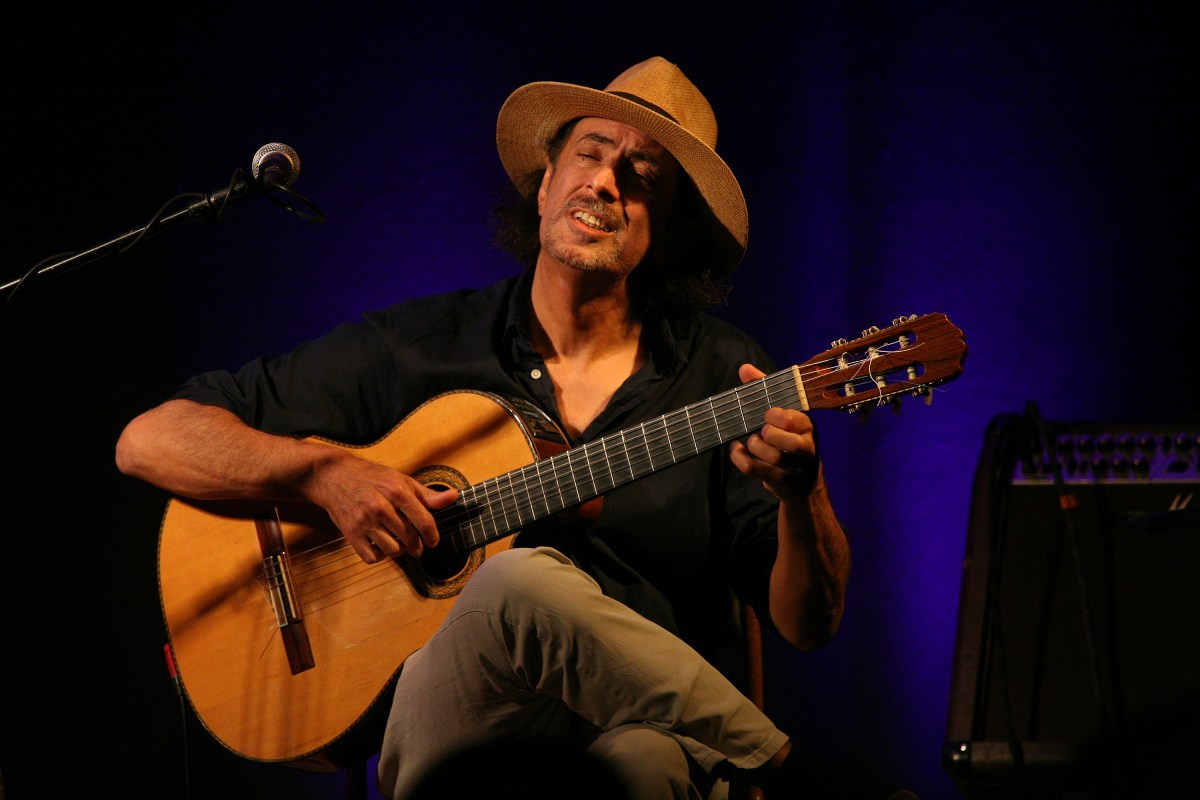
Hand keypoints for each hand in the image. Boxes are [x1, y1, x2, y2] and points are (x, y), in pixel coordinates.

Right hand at [306, 450, 458, 563]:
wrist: (334, 476)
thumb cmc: (371, 477)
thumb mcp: (401, 479)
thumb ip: (426, 494)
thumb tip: (453, 497)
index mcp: (397, 491)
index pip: (424, 521)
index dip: (433, 536)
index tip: (433, 541)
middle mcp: (381, 507)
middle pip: (409, 538)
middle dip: (417, 546)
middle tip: (417, 546)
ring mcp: (364, 521)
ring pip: (392, 550)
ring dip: (399, 551)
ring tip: (399, 544)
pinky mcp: (351, 533)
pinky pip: (372, 557)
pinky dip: (380, 555)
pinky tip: (381, 545)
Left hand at [728, 363, 818, 501]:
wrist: (803, 485)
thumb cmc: (789, 442)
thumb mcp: (784, 416)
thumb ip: (764, 391)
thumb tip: (745, 368)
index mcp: (807, 426)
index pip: (793, 418)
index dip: (775, 414)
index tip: (767, 414)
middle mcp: (805, 447)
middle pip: (785, 439)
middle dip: (768, 432)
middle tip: (763, 429)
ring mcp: (794, 467)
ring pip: (772, 456)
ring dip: (755, 446)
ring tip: (752, 441)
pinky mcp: (781, 482)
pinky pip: (755, 469)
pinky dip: (740, 458)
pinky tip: (737, 449)